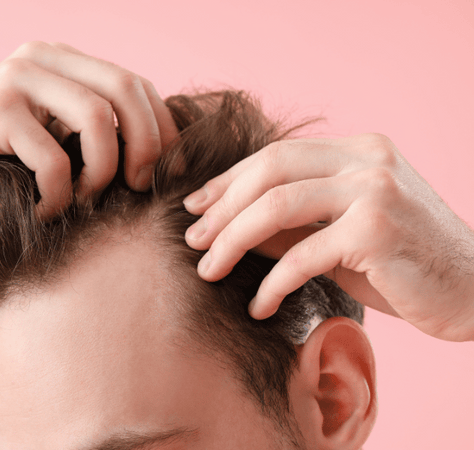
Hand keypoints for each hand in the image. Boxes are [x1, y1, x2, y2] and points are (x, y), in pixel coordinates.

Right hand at [0, 41, 176, 220]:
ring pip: (96, 118)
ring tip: (84, 200)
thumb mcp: (54, 136)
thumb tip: (161, 160)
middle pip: (125, 90)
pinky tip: (44, 210)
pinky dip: (59, 195)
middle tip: (138, 188)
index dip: (163, 129)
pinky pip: (53, 158)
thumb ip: (96, 131)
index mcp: (64, 62)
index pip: (136, 84)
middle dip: (146, 146)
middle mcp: (42, 59)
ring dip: (101, 173)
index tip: (167, 172)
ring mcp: (16, 81)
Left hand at [183, 133, 473, 340]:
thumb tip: (223, 226)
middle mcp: (367, 159)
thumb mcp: (339, 235)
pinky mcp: (377, 230)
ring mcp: (375, 190)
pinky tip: (258, 305)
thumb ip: (289, 224)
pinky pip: (303, 255)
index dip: (228, 181)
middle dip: (222, 209)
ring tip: (208, 271)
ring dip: (233, 241)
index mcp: (357, 150)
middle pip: (269, 172)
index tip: (194, 206)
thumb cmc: (401, 265)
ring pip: (277, 206)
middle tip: (192, 241)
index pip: (275, 156)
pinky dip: (272, 283)